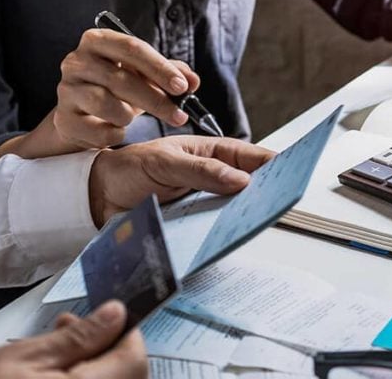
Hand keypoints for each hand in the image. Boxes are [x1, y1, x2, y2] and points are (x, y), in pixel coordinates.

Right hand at [0, 29, 200, 159]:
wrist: (81, 114)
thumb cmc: (116, 88)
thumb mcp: (142, 75)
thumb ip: (169, 74)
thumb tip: (193, 80)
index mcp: (97, 40)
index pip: (132, 47)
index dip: (160, 68)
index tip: (182, 87)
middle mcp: (76, 61)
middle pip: (121, 78)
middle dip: (156, 100)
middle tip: (180, 115)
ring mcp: (66, 89)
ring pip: (106, 103)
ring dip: (129, 116)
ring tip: (133, 118)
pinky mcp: (62, 118)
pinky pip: (96, 130)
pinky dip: (113, 134)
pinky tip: (117, 131)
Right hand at [0, 301, 145, 378]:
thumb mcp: (21, 357)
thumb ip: (77, 338)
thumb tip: (117, 315)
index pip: (135, 361)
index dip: (126, 333)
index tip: (106, 316)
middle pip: (127, 376)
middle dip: (106, 347)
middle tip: (71, 326)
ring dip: (93, 365)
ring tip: (55, 349)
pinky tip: (53, 374)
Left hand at [88, 135, 274, 226]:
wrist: (98, 197)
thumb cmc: (130, 169)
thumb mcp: (164, 163)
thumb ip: (200, 171)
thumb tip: (241, 181)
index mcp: (210, 153)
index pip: (249, 156)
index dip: (273, 162)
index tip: (293, 171)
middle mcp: (212, 177)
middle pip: (249, 185)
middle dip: (266, 192)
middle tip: (282, 202)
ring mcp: (204, 202)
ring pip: (235, 209)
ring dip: (246, 215)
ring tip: (259, 222)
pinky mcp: (194, 224)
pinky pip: (215, 228)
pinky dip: (224, 233)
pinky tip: (229, 238)